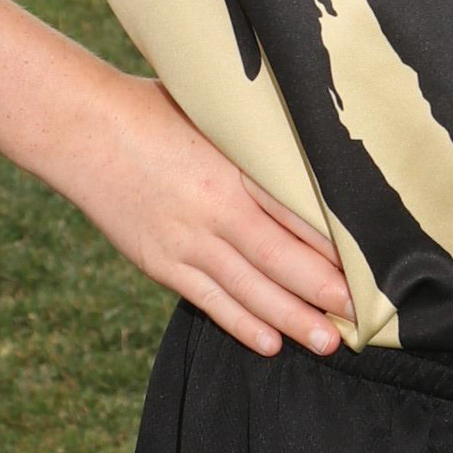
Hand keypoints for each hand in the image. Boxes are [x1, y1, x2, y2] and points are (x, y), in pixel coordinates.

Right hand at [72, 76, 353, 359]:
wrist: (82, 128)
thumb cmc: (154, 109)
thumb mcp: (215, 115)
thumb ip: (256, 140)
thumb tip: (307, 147)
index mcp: (233, 166)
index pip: (296, 212)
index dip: (334, 244)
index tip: (371, 263)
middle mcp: (213, 208)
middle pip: (280, 258)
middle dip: (324, 291)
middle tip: (364, 316)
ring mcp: (185, 240)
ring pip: (249, 289)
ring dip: (292, 319)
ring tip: (329, 341)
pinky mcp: (160, 262)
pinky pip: (208, 300)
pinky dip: (241, 323)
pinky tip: (271, 343)